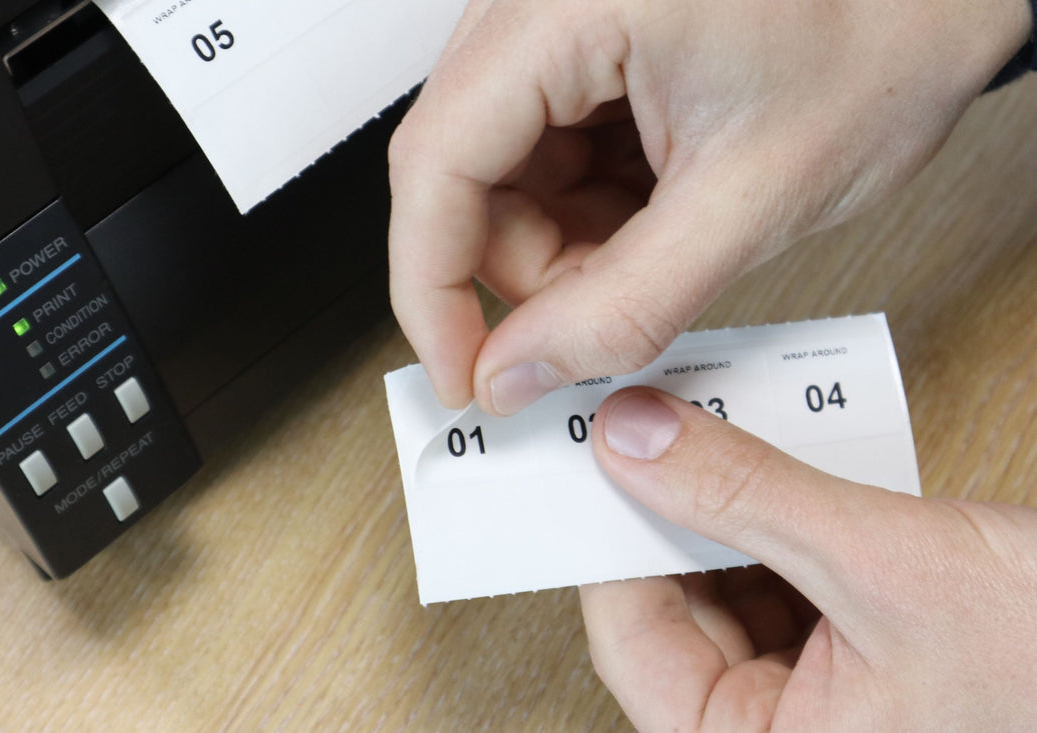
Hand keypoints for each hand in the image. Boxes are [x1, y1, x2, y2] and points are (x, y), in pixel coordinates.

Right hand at [388, 0, 1031, 414]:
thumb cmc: (885, 39)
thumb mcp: (748, 204)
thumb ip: (620, 309)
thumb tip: (516, 372)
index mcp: (569, 4)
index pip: (435, 164)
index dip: (434, 291)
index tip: (465, 374)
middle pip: (460, 175)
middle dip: (524, 271)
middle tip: (599, 318)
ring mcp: (556, 19)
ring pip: (498, 175)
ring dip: (562, 245)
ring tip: (661, 246)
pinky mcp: (580, 44)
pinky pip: (542, 156)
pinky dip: (587, 212)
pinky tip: (656, 213)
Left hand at [580, 387, 1036, 730]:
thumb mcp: (882, 568)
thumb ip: (748, 497)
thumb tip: (636, 441)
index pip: (634, 648)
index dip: (609, 549)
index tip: (595, 464)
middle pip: (676, 611)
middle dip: (668, 517)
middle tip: (647, 431)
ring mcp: (813, 697)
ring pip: (725, 587)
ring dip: (721, 510)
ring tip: (707, 437)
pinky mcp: (847, 655)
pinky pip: (779, 578)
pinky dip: (772, 518)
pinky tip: (767, 467)